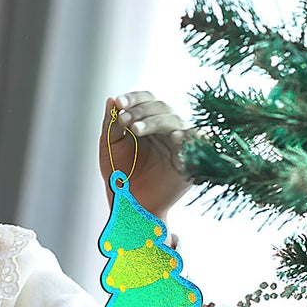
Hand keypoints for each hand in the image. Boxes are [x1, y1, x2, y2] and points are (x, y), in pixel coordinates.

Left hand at [98, 90, 188, 222]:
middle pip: (162, 107)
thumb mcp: (109, 148)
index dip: (134, 98)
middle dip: (141, 111)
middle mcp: (166, 130)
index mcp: (148, 123)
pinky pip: (197, 144)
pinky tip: (175, 138)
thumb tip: (111, 99)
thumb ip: (111, 124)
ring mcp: (179, 144)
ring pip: (176, 121)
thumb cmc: (119, 177)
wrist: (129, 207)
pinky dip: (189, 138)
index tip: (119, 102)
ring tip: (135, 130)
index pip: (146, 100)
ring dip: (155, 121)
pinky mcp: (191, 161)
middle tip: (124, 120)